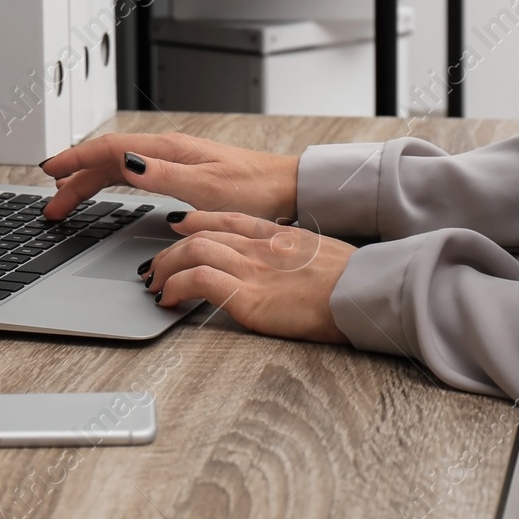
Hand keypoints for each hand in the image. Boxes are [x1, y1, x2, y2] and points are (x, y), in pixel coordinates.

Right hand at [38, 132, 297, 221]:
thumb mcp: (206, 188)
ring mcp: (172, 161)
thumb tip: (125, 164)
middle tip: (52, 206)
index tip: (49, 172)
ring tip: (67, 199)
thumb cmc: (255, 190)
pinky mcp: (180, 173)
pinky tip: (104, 190)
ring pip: (117, 167)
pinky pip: (132, 174)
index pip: (108, 149)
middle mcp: (166, 151)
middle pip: (107, 160)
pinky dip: (109, 182)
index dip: (75, 160)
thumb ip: (164, 176)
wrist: (287, 190)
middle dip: (74, 180)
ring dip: (89, 182)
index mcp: (168, 150)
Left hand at [142, 210, 353, 343]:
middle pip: (200, 235)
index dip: (196, 221)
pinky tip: (169, 299)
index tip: (178, 224)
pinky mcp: (248, 297)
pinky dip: (177, 287)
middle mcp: (259, 246)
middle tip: (155, 266)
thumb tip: (288, 270)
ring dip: (166, 268)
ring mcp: (252, 268)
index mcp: (277, 235)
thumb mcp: (321, 256)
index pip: (226, 218)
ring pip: (193, 251)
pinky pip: (199, 281)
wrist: (363, 292)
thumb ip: (295, 257)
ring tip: (155, 285)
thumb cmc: (351, 281)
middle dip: (171, 250)